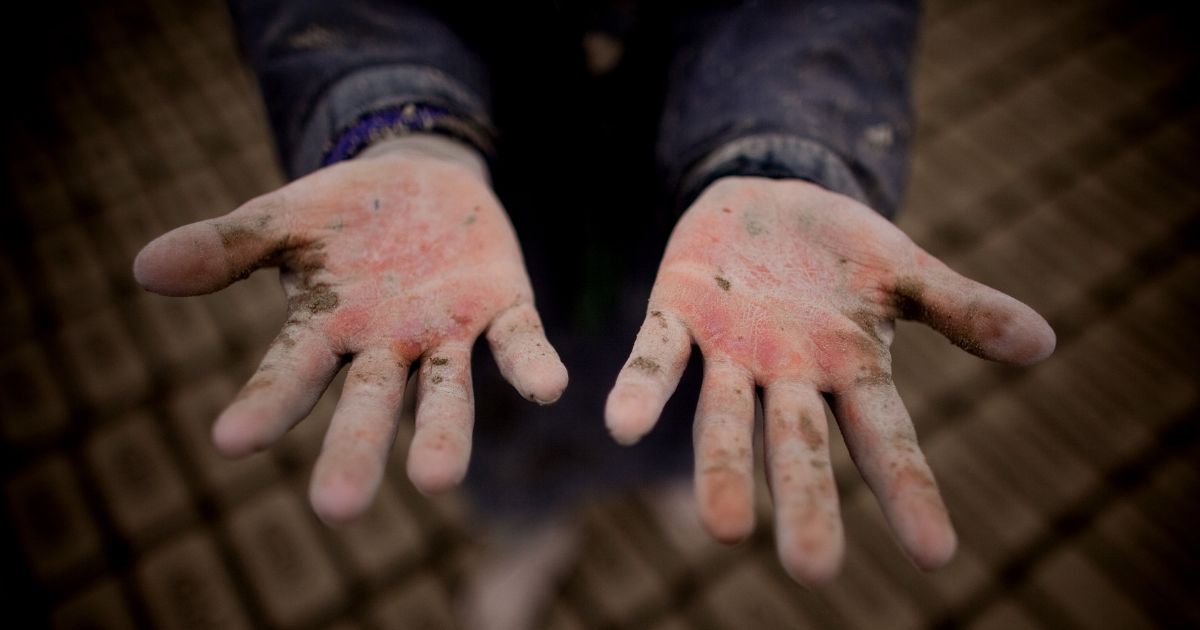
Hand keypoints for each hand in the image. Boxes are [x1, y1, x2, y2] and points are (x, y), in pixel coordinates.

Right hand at [134, 135, 567, 522]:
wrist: (423, 180)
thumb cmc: (344, 215)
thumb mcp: (285, 218)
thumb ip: (228, 245)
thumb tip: (143, 265)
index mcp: (327, 328)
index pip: (289, 373)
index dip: (265, 403)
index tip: (231, 440)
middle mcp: (386, 346)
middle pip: (366, 405)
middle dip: (353, 450)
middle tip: (336, 508)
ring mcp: (446, 333)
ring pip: (444, 393)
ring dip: (441, 435)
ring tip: (437, 478)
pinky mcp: (502, 306)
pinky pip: (519, 341)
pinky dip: (531, 365)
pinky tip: (550, 388)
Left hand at [605, 177, 1054, 583]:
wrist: (769, 198)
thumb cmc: (842, 250)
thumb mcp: (904, 270)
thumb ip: (962, 308)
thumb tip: (1045, 342)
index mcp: (850, 369)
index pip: (887, 439)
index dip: (909, 492)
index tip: (937, 555)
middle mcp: (789, 376)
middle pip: (800, 447)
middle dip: (806, 502)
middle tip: (812, 569)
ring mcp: (730, 353)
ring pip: (725, 420)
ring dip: (722, 469)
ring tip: (720, 529)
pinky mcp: (679, 314)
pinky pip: (658, 357)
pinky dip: (643, 389)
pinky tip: (622, 425)